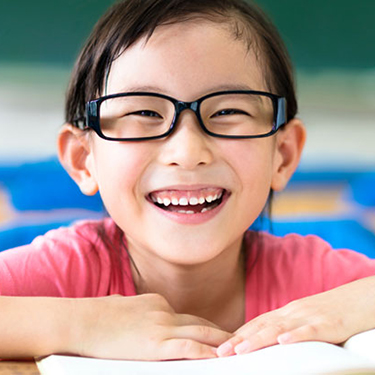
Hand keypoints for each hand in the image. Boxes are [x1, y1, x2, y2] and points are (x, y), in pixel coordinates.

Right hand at [72, 294, 232, 359]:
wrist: (82, 320)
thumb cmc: (97, 316)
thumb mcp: (124, 308)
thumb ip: (141, 313)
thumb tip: (144, 322)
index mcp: (156, 302)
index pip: (187, 317)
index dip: (204, 327)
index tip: (218, 333)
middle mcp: (163, 311)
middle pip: (199, 322)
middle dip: (220, 332)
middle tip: (239, 339)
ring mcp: (160, 326)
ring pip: (199, 332)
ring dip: (220, 341)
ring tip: (238, 348)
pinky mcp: (154, 343)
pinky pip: (186, 346)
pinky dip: (205, 351)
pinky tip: (218, 358)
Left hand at [217, 276, 374, 356]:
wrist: (360, 298)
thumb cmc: (333, 311)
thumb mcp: (306, 317)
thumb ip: (288, 326)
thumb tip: (271, 340)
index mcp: (287, 312)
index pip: (258, 323)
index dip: (238, 334)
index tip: (221, 347)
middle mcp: (293, 312)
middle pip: (262, 326)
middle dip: (239, 340)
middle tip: (220, 353)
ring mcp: (309, 317)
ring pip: (279, 328)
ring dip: (258, 339)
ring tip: (240, 351)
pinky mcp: (328, 324)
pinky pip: (310, 330)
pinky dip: (295, 336)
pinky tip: (283, 342)